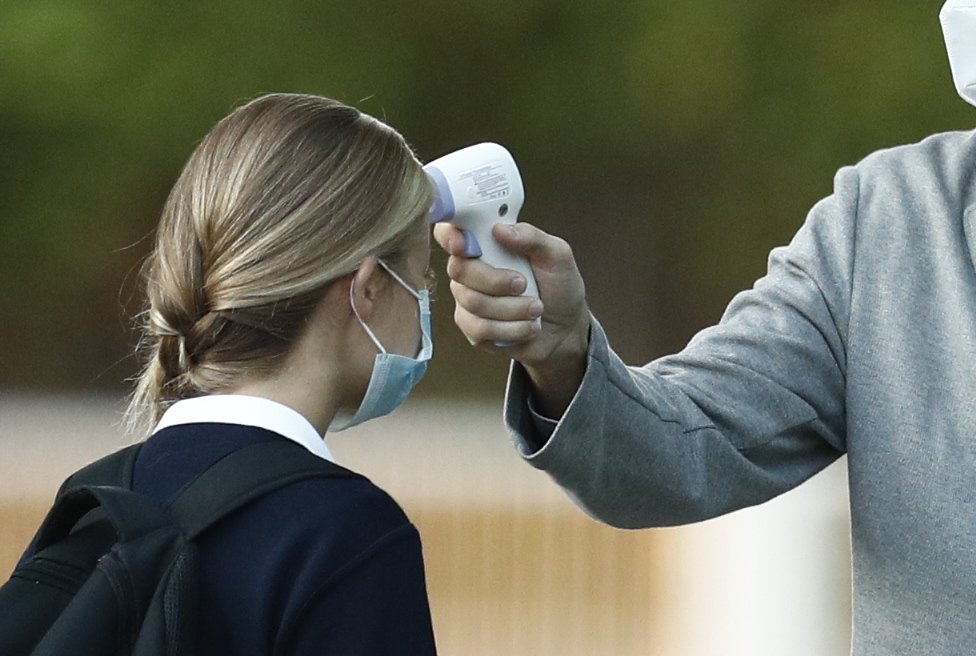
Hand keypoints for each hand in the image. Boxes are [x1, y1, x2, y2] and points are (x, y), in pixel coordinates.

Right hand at [433, 222, 589, 415]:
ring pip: (472, 302)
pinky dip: (512, 329)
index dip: (449, 236)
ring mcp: (468, 301)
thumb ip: (531, 237)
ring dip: (513, 308)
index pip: (449, 232)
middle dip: (496, 280)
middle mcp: (471, 271)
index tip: (465, 244)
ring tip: (536, 308)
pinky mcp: (473, 330)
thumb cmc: (558, 287)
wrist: (566, 329)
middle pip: (458, 269)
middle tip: (524, 284)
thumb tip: (500, 229)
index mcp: (486, 244)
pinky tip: (527, 326)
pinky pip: (480, 329)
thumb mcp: (556, 255)